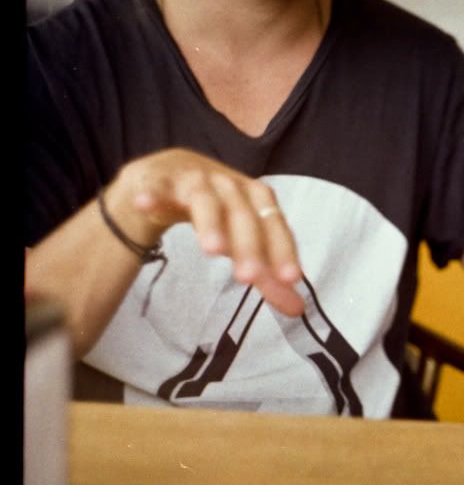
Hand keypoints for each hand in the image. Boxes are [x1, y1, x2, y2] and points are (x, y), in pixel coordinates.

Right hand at [105, 147, 303, 315]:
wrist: (171, 175)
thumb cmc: (216, 210)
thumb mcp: (242, 241)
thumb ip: (267, 275)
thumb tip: (298, 309)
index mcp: (255, 198)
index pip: (273, 223)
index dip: (283, 249)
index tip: (290, 278)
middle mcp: (228, 185)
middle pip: (242, 214)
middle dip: (248, 245)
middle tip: (249, 278)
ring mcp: (194, 179)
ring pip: (204, 199)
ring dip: (210, 222)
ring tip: (212, 250)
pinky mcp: (160, 179)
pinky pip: (157, 186)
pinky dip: (153, 194)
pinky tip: (144, 204)